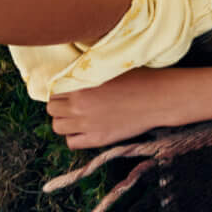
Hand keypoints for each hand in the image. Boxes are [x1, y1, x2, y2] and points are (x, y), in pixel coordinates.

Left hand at [46, 68, 181, 148]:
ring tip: (78, 117)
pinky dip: (74, 137)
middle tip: (72, 104)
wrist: (159, 98)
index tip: (69, 92)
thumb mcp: (111, 68)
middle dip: (60, 106)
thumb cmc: (140, 78)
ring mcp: (87, 124)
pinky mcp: (97, 139)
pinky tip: (86, 129)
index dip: (61, 91)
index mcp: (81, 85)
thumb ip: (88, 74)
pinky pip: (71, 142)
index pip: (54, 91)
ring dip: (65, 121)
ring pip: (57, 127)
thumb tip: (73, 76)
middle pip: (52, 109)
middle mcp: (79, 105)